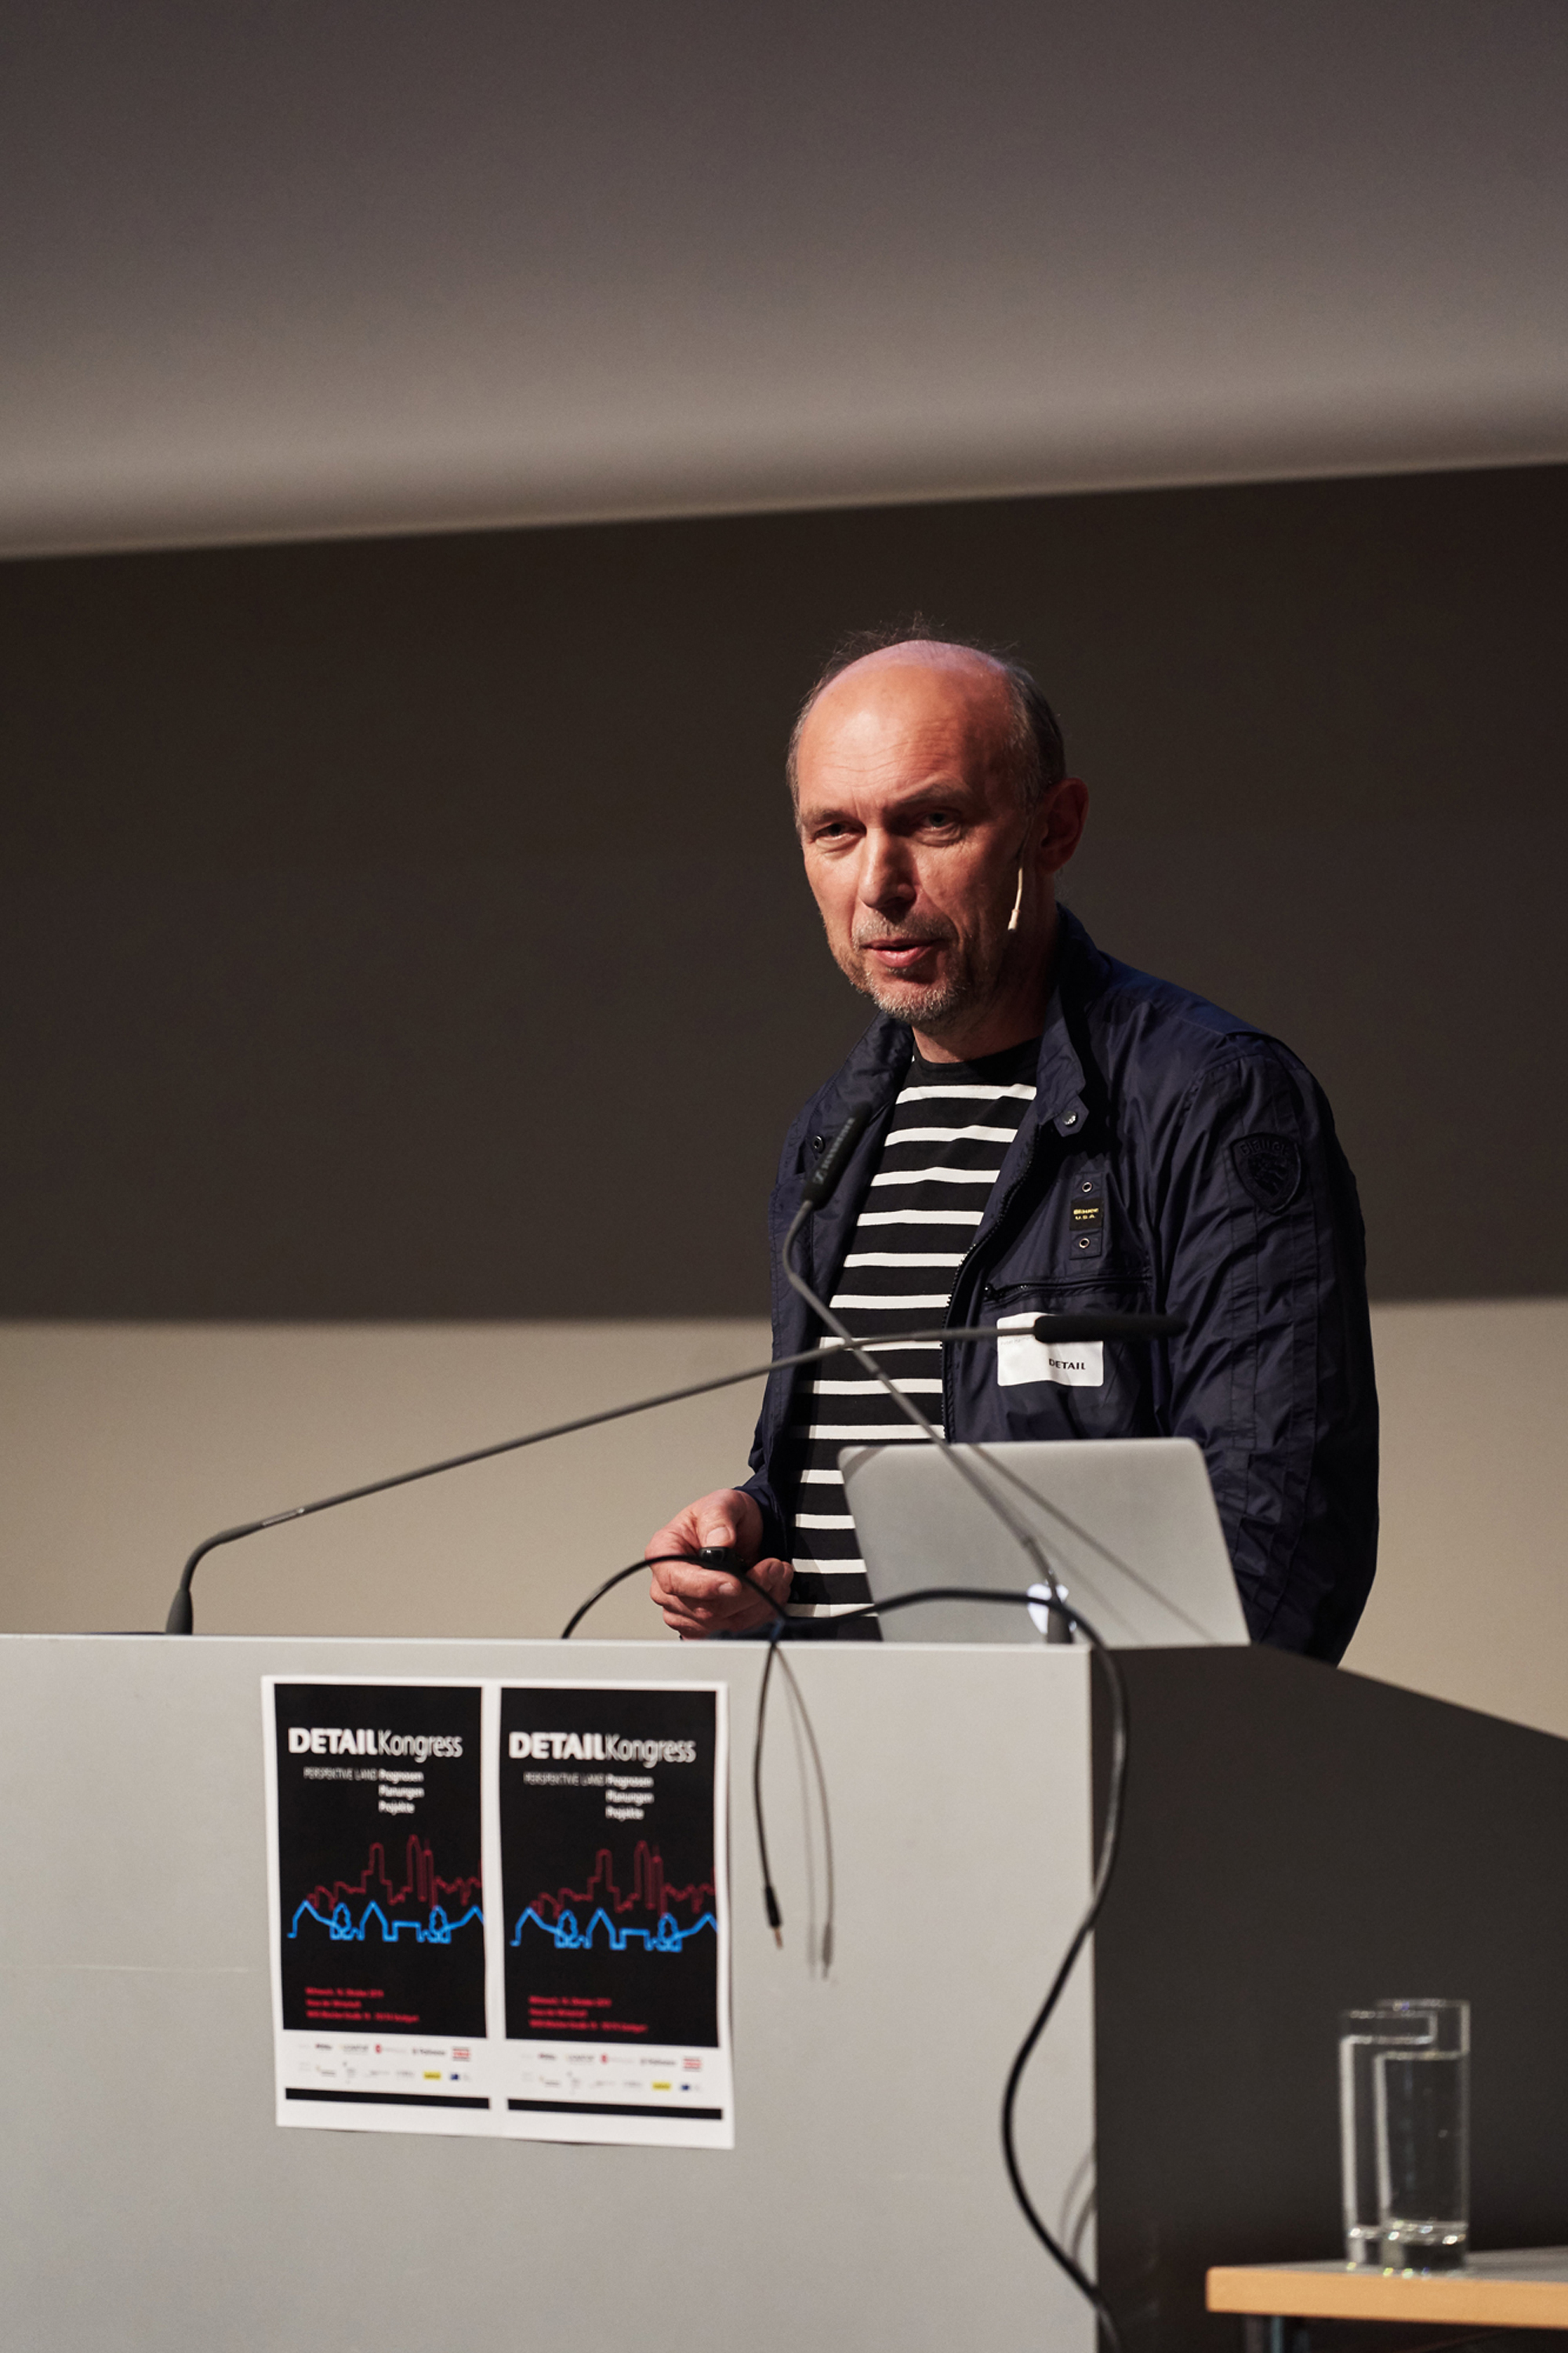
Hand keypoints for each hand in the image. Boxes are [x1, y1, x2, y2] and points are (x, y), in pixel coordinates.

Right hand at [646, 1489, 792, 1637]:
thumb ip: (719, 1519)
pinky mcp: (705, 1627)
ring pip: (726, 1623)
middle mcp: (668, 1587)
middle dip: (748, 1590)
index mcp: (663, 1553)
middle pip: (705, 1609)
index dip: (706, 1586)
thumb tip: (720, 1542)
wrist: (741, 1532)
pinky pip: (735, 1630)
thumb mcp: (722, 1503)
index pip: (675, 1581)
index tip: (735, 1582)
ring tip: (776, 1573)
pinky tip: (770, 1591)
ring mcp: (685, 1611)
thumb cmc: (722, 1519)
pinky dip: (761, 1613)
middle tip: (774, 1567)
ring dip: (761, 1600)